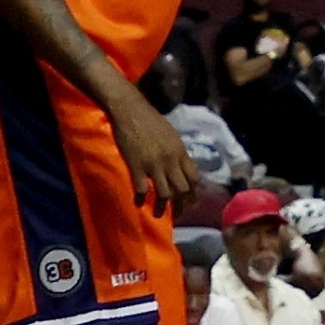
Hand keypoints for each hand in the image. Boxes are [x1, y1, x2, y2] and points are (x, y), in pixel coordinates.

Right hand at [111, 93, 200, 216]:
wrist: (130, 110)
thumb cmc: (150, 120)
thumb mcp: (171, 135)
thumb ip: (176, 152)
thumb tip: (181, 166)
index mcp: (180, 152)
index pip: (194, 177)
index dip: (193, 192)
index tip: (191, 201)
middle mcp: (170, 160)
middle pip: (182, 189)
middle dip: (181, 205)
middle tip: (178, 214)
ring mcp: (154, 165)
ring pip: (164, 194)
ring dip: (162, 207)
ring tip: (158, 214)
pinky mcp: (137, 166)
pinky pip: (142, 189)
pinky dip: (141, 199)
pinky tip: (138, 203)